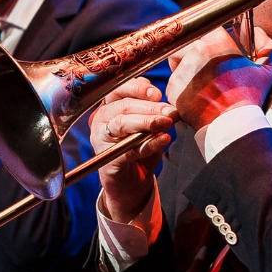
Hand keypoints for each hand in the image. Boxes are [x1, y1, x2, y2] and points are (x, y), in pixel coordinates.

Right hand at [89, 78, 176, 223]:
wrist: (132, 183)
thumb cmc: (139, 149)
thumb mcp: (148, 126)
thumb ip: (154, 113)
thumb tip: (169, 106)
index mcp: (110, 106)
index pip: (120, 89)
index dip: (139, 88)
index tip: (158, 94)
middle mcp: (101, 119)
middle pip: (123, 106)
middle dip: (150, 107)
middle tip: (170, 112)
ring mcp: (100, 139)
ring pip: (122, 123)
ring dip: (147, 121)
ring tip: (166, 123)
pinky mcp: (108, 158)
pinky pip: (129, 148)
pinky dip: (149, 144)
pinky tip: (163, 140)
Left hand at [166, 23, 271, 131]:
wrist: (233, 122)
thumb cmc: (248, 97)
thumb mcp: (265, 71)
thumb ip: (268, 52)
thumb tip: (268, 46)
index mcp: (217, 41)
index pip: (203, 31)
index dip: (203, 42)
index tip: (206, 50)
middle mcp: (196, 50)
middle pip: (185, 46)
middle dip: (189, 55)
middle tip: (201, 70)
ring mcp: (182, 69)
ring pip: (178, 66)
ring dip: (186, 74)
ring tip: (202, 88)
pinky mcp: (173, 87)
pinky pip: (173, 85)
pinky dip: (181, 91)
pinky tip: (196, 98)